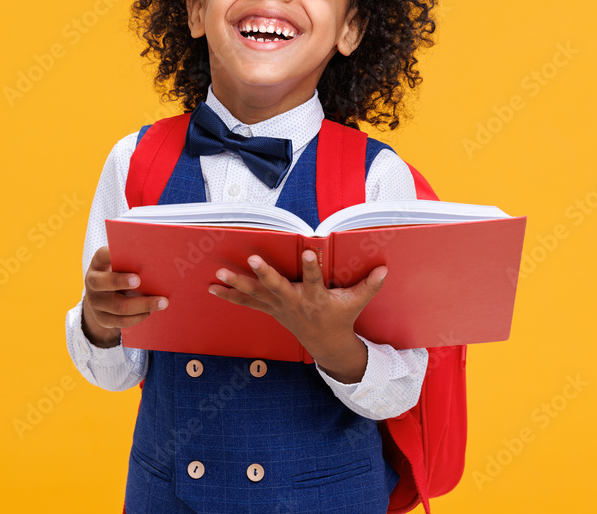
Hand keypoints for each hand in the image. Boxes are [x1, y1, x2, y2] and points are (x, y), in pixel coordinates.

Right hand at [81, 246, 167, 347]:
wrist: (103, 296)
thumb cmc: (120, 273)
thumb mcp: (120, 263)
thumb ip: (131, 260)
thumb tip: (156, 258)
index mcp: (98, 263)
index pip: (101, 255)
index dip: (110, 254)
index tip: (126, 252)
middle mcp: (92, 282)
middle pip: (101, 282)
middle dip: (120, 281)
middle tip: (138, 280)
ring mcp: (95, 302)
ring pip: (118, 306)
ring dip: (142, 305)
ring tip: (162, 302)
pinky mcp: (102, 318)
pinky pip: (121, 321)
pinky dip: (138, 317)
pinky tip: (150, 311)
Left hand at [209, 250, 386, 382]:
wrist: (325, 344)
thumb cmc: (340, 317)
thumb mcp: (356, 302)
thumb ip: (368, 285)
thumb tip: (385, 268)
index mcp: (316, 299)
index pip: (314, 280)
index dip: (311, 267)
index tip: (309, 250)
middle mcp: (294, 303)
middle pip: (277, 287)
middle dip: (264, 275)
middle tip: (251, 259)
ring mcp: (279, 308)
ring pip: (256, 295)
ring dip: (237, 285)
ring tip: (219, 274)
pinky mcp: (269, 310)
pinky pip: (246, 303)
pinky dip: (229, 296)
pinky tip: (212, 287)